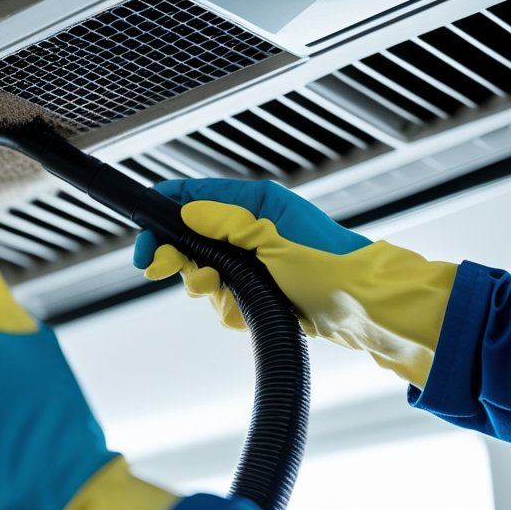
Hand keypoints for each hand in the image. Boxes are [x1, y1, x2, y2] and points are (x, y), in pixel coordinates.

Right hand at [133, 179, 456, 387]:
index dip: (161, 214)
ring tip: (226, 294)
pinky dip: (232, 310)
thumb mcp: (273, 242)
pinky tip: (249, 313)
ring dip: (207, 288)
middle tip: (159, 270)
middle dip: (179, 258)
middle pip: (189, 238)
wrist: (366, 310)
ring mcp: (254, 260)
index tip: (144, 240)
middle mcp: (250, 228)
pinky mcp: (260, 289)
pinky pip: (226, 300)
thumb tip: (185, 211)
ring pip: (204, 273)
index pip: (192, 197)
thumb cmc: (330, 269)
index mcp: (254, 204)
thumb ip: (225, 224)